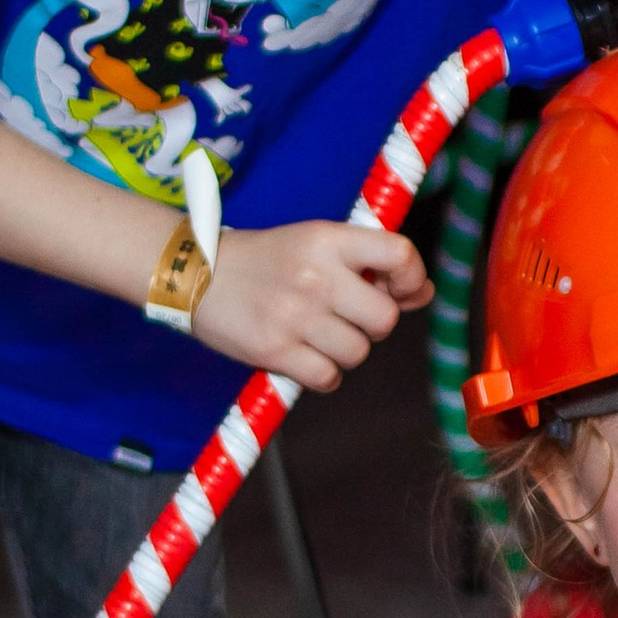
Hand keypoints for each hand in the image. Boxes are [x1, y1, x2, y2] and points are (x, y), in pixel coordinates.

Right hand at [188, 216, 427, 389]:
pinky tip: (303, 356)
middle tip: (345, 317)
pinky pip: (328, 378)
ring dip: (345, 352)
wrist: (194, 273)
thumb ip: (369, 263)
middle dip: (372, 325)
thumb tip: (423, 293)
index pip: (400, 254)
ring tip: (316, 335)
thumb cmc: (264, 260)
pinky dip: (322, 374)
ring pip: (358, 353)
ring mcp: (295, 315)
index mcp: (328, 239)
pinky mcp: (274, 350)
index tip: (399, 290)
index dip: (411, 279)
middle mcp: (316, 275)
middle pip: (384, 319)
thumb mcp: (316, 243)